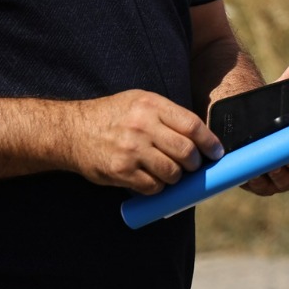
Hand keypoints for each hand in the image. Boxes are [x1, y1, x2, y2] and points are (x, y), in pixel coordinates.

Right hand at [65, 90, 223, 194]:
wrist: (72, 131)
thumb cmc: (112, 116)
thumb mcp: (140, 101)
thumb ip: (168, 115)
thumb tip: (202, 136)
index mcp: (151, 105)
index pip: (192, 125)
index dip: (209, 142)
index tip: (216, 152)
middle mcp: (142, 126)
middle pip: (186, 151)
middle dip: (195, 163)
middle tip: (194, 166)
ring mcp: (131, 150)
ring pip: (172, 172)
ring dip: (177, 177)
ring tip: (171, 173)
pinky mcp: (120, 171)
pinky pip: (152, 186)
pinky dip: (158, 187)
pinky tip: (152, 180)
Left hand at [242, 55, 288, 195]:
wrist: (250, 117)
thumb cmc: (274, 106)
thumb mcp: (283, 88)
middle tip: (284, 156)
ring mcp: (276, 178)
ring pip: (277, 183)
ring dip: (271, 174)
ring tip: (263, 162)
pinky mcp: (256, 182)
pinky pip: (257, 186)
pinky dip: (253, 179)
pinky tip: (248, 169)